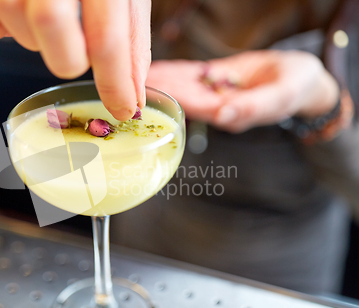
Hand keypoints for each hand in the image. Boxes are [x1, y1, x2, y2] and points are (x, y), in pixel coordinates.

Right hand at [0, 0, 151, 120]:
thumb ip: (129, 32)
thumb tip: (135, 85)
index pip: (109, 39)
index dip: (117, 82)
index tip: (124, 109)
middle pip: (63, 55)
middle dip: (72, 58)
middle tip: (73, 31)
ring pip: (23, 42)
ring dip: (37, 35)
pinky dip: (2, 24)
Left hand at [146, 50, 339, 132]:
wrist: (300, 78)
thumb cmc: (297, 89)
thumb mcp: (280, 97)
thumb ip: (252, 108)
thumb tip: (222, 117)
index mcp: (230, 116)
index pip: (195, 108)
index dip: (172, 100)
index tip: (149, 95)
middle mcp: (217, 107)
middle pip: (182, 98)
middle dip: (158, 92)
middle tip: (128, 85)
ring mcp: (214, 93)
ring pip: (183, 85)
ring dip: (160, 80)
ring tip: (134, 75)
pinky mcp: (214, 79)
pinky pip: (191, 74)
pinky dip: (174, 70)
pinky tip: (155, 68)